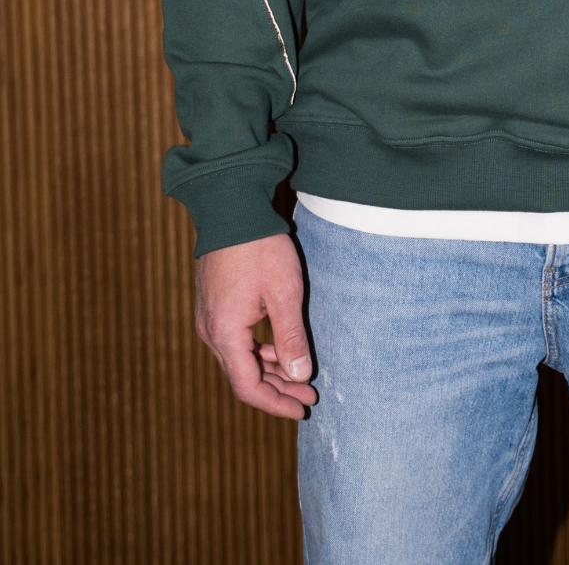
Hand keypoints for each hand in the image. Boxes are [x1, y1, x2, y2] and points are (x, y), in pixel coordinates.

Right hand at [195, 233, 316, 418]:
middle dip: (277, 391)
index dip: (275, 404)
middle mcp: (211, 332)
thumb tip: (300, 375)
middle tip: (308, 396)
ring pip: (239, 361)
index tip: (302, 409)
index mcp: (225, 333)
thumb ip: (291, 337)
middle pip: (243, 377)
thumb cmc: (260, 249)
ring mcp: (209, 319)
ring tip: (301, 377)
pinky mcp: (215, 307)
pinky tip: (280, 351)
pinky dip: (258, 353)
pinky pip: (236, 342)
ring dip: (269, 372)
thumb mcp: (285, 292)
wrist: (231, 210)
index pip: (247, 387)